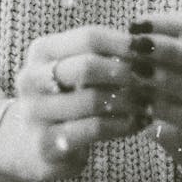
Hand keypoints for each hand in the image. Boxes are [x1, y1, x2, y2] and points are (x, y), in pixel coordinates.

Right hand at [0, 25, 149, 181]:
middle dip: (124, 72)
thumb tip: (145, 44)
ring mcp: (35, 112)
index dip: (122, 43)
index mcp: (41, 50)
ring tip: (150, 102)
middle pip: (86, 66)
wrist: (31, 141)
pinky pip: (93, 129)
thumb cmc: (66, 95)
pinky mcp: (45, 144)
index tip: (149, 49)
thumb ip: (102, 55)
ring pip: (92, 100)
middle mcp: (31, 78)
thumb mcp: (76, 68)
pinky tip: (138, 123)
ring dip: (128, 101)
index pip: (88, 37)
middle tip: (151, 78)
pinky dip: (121, 125)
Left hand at [126, 11, 181, 181]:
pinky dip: (169, 112)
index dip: (166, 24)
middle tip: (136, 46)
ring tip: (137, 73)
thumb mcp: (179, 54)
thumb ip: (162, 41)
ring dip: (167, 80)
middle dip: (169, 50)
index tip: (136, 26)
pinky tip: (143, 106)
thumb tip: (134, 32)